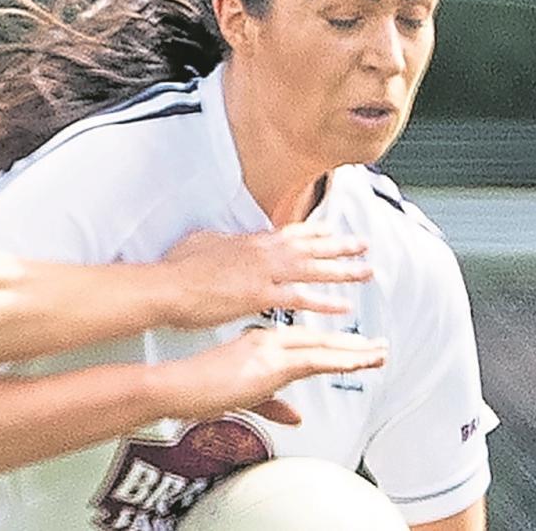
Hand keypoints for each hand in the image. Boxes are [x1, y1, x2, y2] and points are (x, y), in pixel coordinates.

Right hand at [151, 326, 387, 424]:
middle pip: (321, 341)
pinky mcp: (271, 362)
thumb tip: (297, 416)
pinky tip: (360, 361)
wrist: (176, 384)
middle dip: (353, 346)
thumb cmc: (200, 389)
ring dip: (355, 351)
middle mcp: (271, 339)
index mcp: (263, 342)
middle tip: (380, 347)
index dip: (336, 345)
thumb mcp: (244, 397)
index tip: (358, 348)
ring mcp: (272, 348)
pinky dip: (341, 359)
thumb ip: (274, 404)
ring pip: (324, 347)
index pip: (308, 342)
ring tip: (380, 353)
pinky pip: (316, 359)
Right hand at [157, 224, 371, 327]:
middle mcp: (264, 252)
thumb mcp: (201, 242)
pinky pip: (301, 299)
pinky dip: (324, 302)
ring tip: (366, 272)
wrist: (169, 286)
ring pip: (314, 269)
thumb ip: (219, 239)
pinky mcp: (261, 296)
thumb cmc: (180, 268)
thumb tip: (221, 237)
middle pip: (311, 247)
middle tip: (363, 245)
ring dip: (343, 270)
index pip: (292, 233)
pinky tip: (343, 306)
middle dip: (340, 245)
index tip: (334, 230)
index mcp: (252, 241)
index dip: (315, 232)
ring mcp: (265, 273)